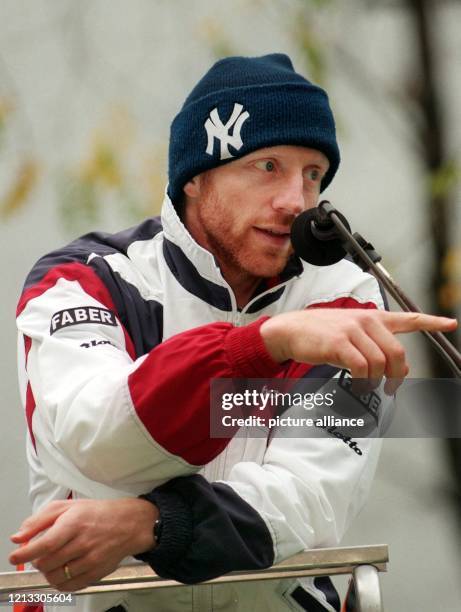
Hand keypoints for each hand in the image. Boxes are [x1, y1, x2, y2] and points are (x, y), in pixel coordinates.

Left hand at [9, 498, 157, 591]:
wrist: (128, 523)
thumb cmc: (96, 513)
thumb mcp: (67, 506)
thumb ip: (39, 520)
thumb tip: (18, 537)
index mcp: (75, 522)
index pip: (45, 543)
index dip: (26, 553)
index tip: (15, 556)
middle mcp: (83, 542)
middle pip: (48, 563)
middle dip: (37, 561)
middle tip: (40, 554)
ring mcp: (91, 559)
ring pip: (56, 577)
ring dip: (47, 572)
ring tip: (52, 562)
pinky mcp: (96, 572)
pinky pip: (70, 586)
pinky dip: (60, 582)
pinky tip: (62, 570)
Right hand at [261, 309, 456, 392]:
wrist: (290, 330)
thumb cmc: (319, 334)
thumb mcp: (349, 331)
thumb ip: (372, 343)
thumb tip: (394, 367)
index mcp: (372, 317)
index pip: (408, 317)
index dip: (432, 322)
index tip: (451, 323)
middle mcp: (366, 320)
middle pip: (397, 352)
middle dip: (397, 375)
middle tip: (390, 388)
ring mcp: (353, 331)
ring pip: (380, 362)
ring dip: (377, 381)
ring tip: (367, 387)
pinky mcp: (339, 343)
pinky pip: (361, 368)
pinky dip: (362, 381)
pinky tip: (356, 384)